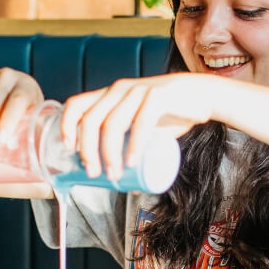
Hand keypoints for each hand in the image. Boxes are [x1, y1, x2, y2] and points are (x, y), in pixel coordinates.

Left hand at [59, 73, 215, 179]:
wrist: (202, 95)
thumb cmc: (168, 112)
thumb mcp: (140, 122)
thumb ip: (127, 141)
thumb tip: (117, 178)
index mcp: (109, 95)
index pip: (77, 104)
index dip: (66, 126)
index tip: (68, 149)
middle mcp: (119, 90)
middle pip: (91, 120)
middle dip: (87, 150)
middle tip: (94, 173)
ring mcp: (138, 92)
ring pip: (112, 124)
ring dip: (109, 154)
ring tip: (114, 175)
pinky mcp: (159, 96)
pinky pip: (141, 122)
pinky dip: (134, 144)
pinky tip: (131, 161)